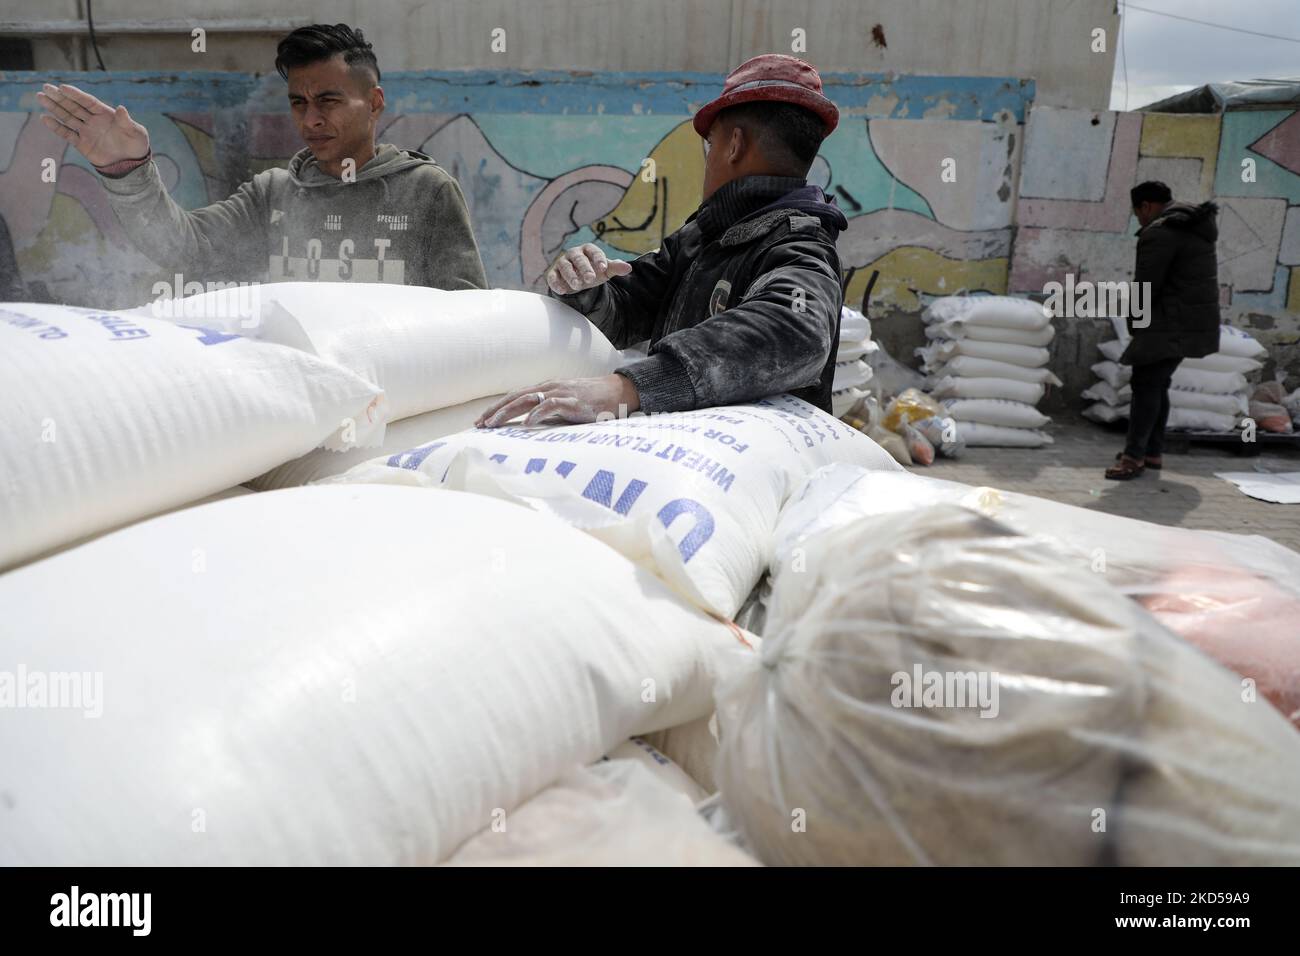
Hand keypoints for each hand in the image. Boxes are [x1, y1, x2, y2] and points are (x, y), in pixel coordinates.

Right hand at [36, 84, 149, 166]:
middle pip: (74, 106)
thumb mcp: (137, 133)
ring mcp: (86, 131)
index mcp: (106, 114)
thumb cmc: (137, 145)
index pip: (88, 101)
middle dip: (60, 97)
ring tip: (41, 97)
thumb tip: (121, 108)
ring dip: (54, 108)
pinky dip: (56, 127)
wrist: (132, 165)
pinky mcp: (82, 144)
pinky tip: (45, 118)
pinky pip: (67, 134)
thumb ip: (127, 122)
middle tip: (46, 87)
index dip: (76, 95)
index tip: (63, 87)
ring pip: (67, 117)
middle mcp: (93, 120)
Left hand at [475, 374, 640, 427]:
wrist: (618, 392)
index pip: (515, 397)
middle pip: (515, 397)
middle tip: (479, 424)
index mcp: (545, 388)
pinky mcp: (572, 402)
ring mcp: (560, 393)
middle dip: (495, 411)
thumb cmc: (592, 401)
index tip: (482, 421)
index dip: (497, 408)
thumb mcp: (565, 404)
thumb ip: (549, 411)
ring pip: (527, 400)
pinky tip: (526, 424)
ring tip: (493, 424)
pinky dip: (536, 414)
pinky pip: (550, 406)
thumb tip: (531, 425)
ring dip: (508, 412)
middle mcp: (549, 388)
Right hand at [545, 242, 631, 295]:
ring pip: (565, 267)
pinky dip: (556, 283)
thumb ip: (615, 268)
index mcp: (587, 250)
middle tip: (590, 279)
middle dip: (584, 268)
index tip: (604, 268)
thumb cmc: (593, 270)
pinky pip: (552, 277)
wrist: (577, 278)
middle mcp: (574, 254)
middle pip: (578, 259)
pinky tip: (562, 290)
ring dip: (571, 276)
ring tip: (577, 286)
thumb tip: (628, 268)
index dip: (598, 259)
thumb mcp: (605, 270)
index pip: (593, 251)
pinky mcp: (553, 273)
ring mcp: (562, 263)